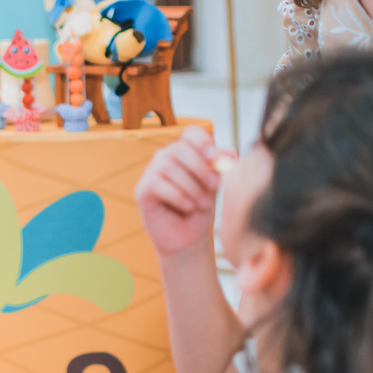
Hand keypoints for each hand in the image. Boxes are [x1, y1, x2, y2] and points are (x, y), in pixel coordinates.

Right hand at [136, 126, 232, 256]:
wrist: (188, 238)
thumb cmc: (201, 209)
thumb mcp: (215, 186)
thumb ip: (219, 168)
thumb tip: (230, 152)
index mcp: (185, 152)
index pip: (191, 133)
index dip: (202, 141)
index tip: (214, 156)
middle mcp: (165, 158)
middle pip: (179, 149)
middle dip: (200, 167)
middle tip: (214, 186)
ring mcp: (151, 173)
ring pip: (168, 167)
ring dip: (190, 186)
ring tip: (202, 203)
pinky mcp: (142, 191)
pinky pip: (157, 184)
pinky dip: (177, 196)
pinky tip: (188, 207)